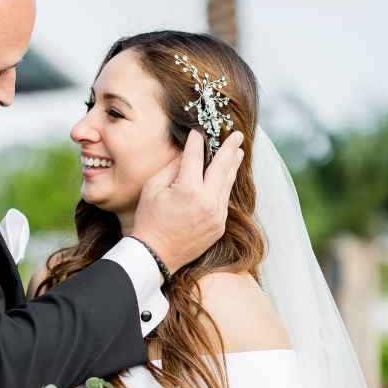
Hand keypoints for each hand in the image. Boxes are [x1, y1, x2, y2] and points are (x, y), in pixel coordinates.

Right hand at [133, 128, 243, 273]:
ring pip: (227, 184)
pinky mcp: (219, 226)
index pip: (195, 157)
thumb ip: (172, 168)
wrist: (155, 255)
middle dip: (229, 148)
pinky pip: (224, 201)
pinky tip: (227, 177)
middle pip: (222, 167)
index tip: (198, 131)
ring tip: (238, 152)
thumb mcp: (153, 189)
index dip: (196, 142)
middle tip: (236, 135)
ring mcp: (216, 216)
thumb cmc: (149, 220)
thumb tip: (186, 154)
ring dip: (232, 166)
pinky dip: (225, 186)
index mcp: (188, 190)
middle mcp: (207, 202)